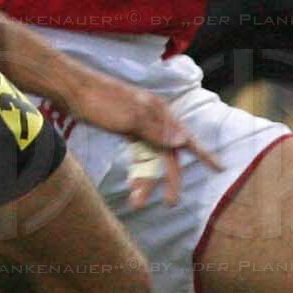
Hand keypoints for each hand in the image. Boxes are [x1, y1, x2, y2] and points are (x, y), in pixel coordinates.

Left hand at [66, 72, 223, 210]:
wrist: (73, 90)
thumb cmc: (101, 100)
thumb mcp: (130, 116)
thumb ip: (156, 130)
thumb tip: (183, 140)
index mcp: (160, 114)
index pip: (187, 138)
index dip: (204, 154)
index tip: (220, 168)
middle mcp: (154, 120)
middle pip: (168, 155)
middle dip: (168, 180)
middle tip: (169, 202)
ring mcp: (140, 126)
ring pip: (150, 158)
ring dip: (146, 180)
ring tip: (136, 202)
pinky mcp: (126, 130)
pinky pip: (138, 155)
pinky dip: (136, 170)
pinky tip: (131, 185)